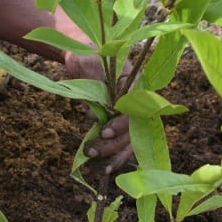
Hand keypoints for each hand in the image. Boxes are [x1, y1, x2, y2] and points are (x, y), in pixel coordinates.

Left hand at [62, 46, 133, 171]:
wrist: (84, 54)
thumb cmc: (89, 56)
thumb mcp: (91, 65)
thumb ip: (96, 89)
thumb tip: (94, 117)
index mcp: (135, 85)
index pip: (134, 111)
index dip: (121, 124)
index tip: (104, 132)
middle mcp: (137, 102)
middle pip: (133, 130)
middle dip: (113, 144)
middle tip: (92, 151)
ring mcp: (129, 114)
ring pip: (130, 141)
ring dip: (114, 154)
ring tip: (98, 164)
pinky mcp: (118, 122)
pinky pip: (122, 143)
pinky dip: (114, 155)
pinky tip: (105, 167)